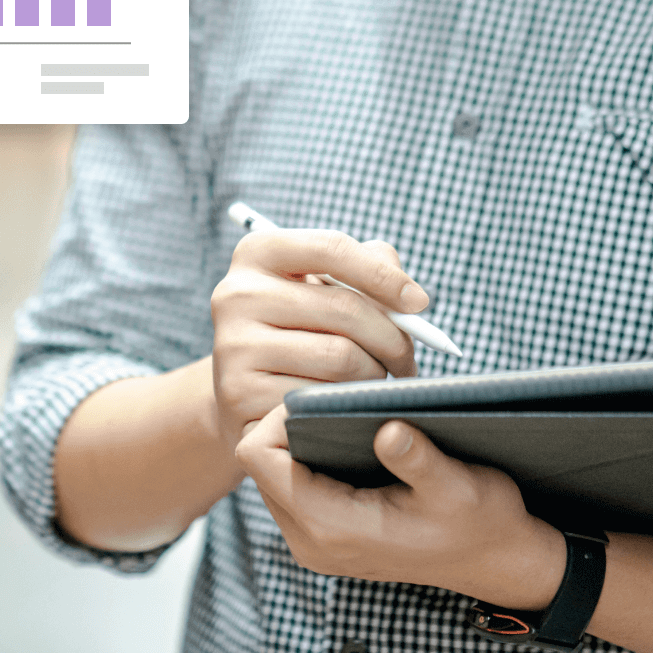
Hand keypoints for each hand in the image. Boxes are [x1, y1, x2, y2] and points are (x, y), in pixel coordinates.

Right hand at [210, 228, 427, 450]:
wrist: (244, 387)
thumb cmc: (300, 327)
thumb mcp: (324, 286)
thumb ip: (370, 268)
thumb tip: (411, 297)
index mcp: (257, 252)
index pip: (331, 248)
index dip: (384, 275)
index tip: (420, 303)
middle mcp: (235, 294)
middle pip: (344, 308)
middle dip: (393, 337)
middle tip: (408, 359)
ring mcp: (232, 346)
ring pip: (339, 358)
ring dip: (375, 375)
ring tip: (376, 380)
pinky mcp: (239, 396)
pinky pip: (321, 399)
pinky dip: (344, 404)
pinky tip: (345, 404)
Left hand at [235, 405, 566, 610]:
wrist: (498, 561)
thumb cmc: (482, 523)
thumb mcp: (459, 486)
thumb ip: (420, 460)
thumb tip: (388, 430)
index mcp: (332, 528)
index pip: (259, 458)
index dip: (279, 416)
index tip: (324, 394)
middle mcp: (311, 540)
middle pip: (257, 462)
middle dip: (284, 423)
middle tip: (331, 395)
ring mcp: (315, 540)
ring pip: (271, 471)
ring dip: (295, 439)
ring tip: (340, 411)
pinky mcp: (326, 533)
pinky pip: (292, 483)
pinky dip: (308, 456)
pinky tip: (346, 434)